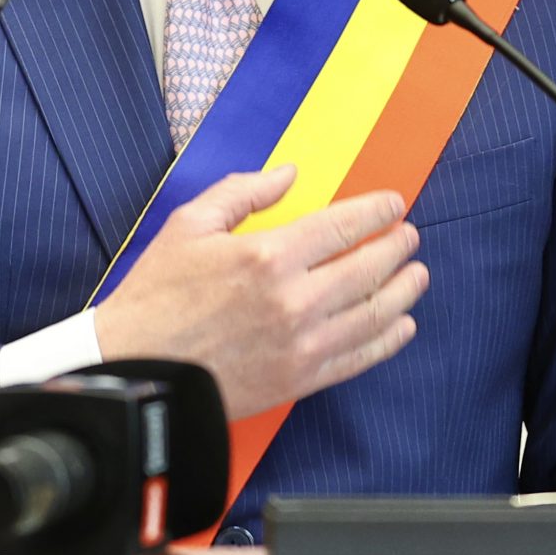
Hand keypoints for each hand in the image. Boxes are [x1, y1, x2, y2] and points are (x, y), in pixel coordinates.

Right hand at [93, 166, 429, 419]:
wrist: (139, 372)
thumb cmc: (157, 297)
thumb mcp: (189, 226)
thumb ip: (243, 193)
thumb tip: (288, 175)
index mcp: (268, 255)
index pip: (343, 226)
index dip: (377, 212)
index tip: (394, 205)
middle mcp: (294, 300)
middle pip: (368, 268)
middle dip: (397, 248)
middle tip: (409, 237)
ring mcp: (301, 344)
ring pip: (374, 314)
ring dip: (403, 291)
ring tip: (416, 276)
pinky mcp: (299, 380)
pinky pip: (359, 358)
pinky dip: (388, 340)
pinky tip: (401, 326)